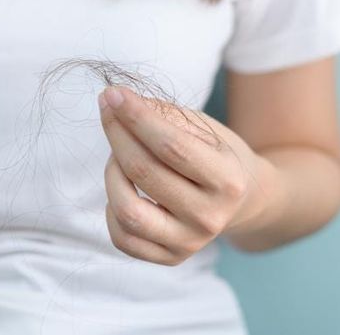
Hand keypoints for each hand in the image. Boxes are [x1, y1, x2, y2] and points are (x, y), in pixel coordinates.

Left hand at [99, 87, 271, 265]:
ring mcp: (189, 242)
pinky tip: (122, 188)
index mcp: (227, 180)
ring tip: (118, 153)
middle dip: (117, 133)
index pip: (170, 146)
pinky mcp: (170, 257)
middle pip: (143, 172)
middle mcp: (210, 217)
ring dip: (112, 172)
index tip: (114, 94)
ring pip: (127, 210)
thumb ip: (164, 114)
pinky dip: (111, 209)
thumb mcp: (204, 128)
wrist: (244, 199)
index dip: (136, 117)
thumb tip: (119, 102)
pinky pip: (123, 238)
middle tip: (107, 108)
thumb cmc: (215, 155)